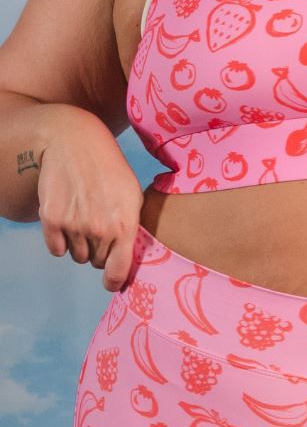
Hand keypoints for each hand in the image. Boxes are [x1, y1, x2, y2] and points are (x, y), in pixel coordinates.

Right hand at [36, 105, 143, 290]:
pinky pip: (56, 249)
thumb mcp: (134, 197)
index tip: (111, 283)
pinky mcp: (52, 219)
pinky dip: (60, 241)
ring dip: (80, 245)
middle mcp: (99, 230)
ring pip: (77, 256)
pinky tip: (67, 221)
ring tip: (83, 220)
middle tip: (98, 229)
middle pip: (96, 262)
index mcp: (125, 226)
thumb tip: (132, 259)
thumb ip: (133, 229)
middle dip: (98, 252)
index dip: (114, 281)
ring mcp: (74, 225)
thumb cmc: (110, 170)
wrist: (75, 143)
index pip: (118, 271)